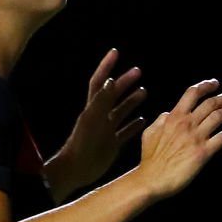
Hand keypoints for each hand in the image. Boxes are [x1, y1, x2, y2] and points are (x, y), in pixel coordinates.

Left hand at [58, 48, 147, 189]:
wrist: (76, 169)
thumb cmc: (82, 144)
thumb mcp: (92, 120)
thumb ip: (101, 100)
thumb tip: (111, 80)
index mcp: (93, 108)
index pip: (100, 82)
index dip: (106, 66)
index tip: (115, 52)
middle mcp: (100, 116)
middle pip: (113, 94)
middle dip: (125, 82)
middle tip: (138, 71)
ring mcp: (106, 130)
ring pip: (121, 112)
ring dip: (131, 101)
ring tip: (144, 91)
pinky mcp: (112, 144)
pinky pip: (125, 132)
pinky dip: (134, 125)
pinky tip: (144, 120)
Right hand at [135, 79, 221, 200]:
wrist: (151, 179)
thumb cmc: (149, 159)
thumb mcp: (150, 132)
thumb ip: (161, 120)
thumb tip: (168, 113)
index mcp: (174, 117)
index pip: (192, 93)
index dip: (206, 86)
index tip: (215, 83)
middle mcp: (187, 124)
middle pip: (211, 103)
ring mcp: (196, 138)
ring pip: (219, 117)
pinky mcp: (203, 153)